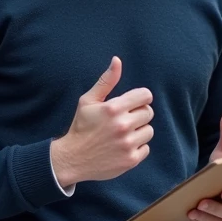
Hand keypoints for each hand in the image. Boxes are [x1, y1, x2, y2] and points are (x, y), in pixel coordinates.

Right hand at [51, 57, 152, 186]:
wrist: (72, 159)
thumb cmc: (81, 127)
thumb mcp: (88, 101)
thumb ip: (106, 81)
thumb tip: (117, 60)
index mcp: (114, 108)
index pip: (145, 96)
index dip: (140, 98)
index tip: (132, 104)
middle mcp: (123, 125)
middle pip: (148, 112)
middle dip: (138, 114)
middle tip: (124, 120)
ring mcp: (128, 144)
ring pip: (149, 131)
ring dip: (139, 131)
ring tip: (123, 134)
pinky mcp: (131, 160)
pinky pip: (146, 148)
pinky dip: (137, 147)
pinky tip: (122, 147)